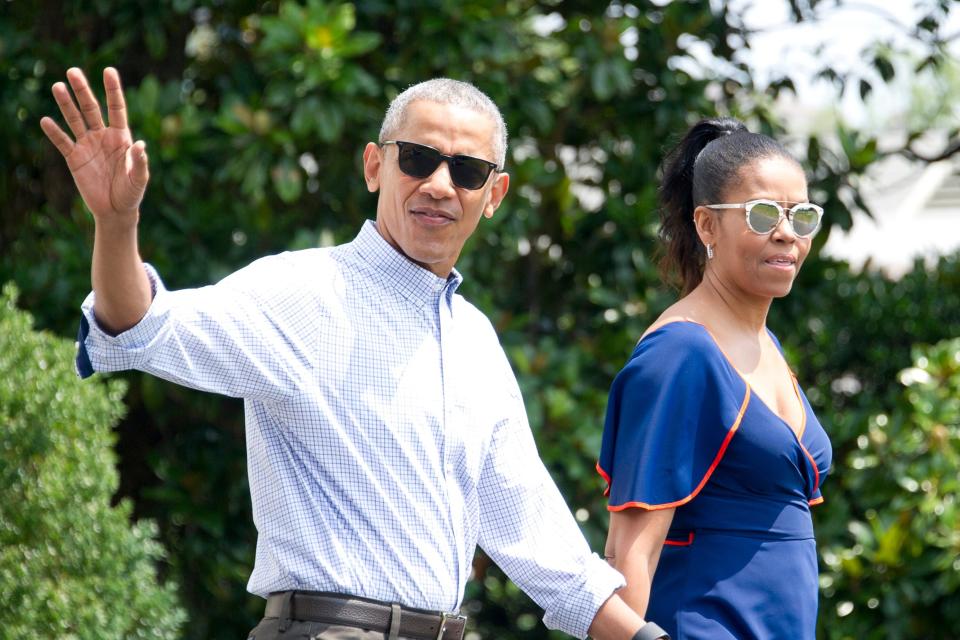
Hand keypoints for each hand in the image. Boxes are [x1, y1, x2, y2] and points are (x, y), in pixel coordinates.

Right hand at [40, 67, 148, 223]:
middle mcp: (103, 137)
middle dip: (83, 90)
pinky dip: (54, 132)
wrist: (115, 210)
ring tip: (57, 86)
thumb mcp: (139, 179)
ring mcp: (87, 146)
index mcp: (121, 137)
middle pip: (91, 109)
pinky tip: (46, 120)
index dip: (113, 90)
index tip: (109, 70)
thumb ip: (139, 162)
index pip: (116, 108)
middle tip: (73, 71)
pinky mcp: (74, 158)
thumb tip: (140, 145)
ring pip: (75, 120)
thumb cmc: (131, 193)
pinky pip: (62, 142)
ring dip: (66, 105)